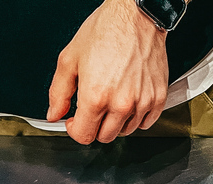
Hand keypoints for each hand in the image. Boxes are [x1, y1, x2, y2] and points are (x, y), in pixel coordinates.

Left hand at [47, 0, 168, 143]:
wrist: (136, 17)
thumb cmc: (106, 31)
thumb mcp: (70, 59)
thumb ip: (58, 92)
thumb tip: (54, 113)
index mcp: (96, 96)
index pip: (84, 136)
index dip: (75, 129)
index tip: (75, 121)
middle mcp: (121, 103)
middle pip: (104, 137)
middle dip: (95, 126)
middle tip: (93, 108)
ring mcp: (142, 103)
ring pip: (126, 131)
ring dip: (116, 122)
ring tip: (112, 100)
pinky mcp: (158, 98)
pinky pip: (146, 123)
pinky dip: (137, 118)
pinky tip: (129, 101)